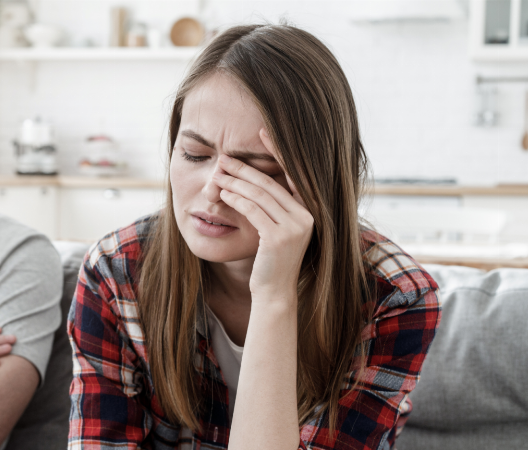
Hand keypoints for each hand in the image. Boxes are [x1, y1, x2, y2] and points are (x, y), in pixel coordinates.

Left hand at [212, 130, 313, 298]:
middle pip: (270, 183)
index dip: (278, 151)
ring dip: (235, 182)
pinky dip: (236, 199)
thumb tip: (253, 180)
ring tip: (218, 175)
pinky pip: (252, 210)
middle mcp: (307, 217)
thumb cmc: (271, 262)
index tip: (263, 131)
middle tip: (225, 158)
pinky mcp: (278, 237)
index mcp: (310, 211)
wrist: (273, 293)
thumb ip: (273, 207)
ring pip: (259, 195)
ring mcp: (295, 227)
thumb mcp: (275, 230)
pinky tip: (223, 193)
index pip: (293, 174)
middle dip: (245, 168)